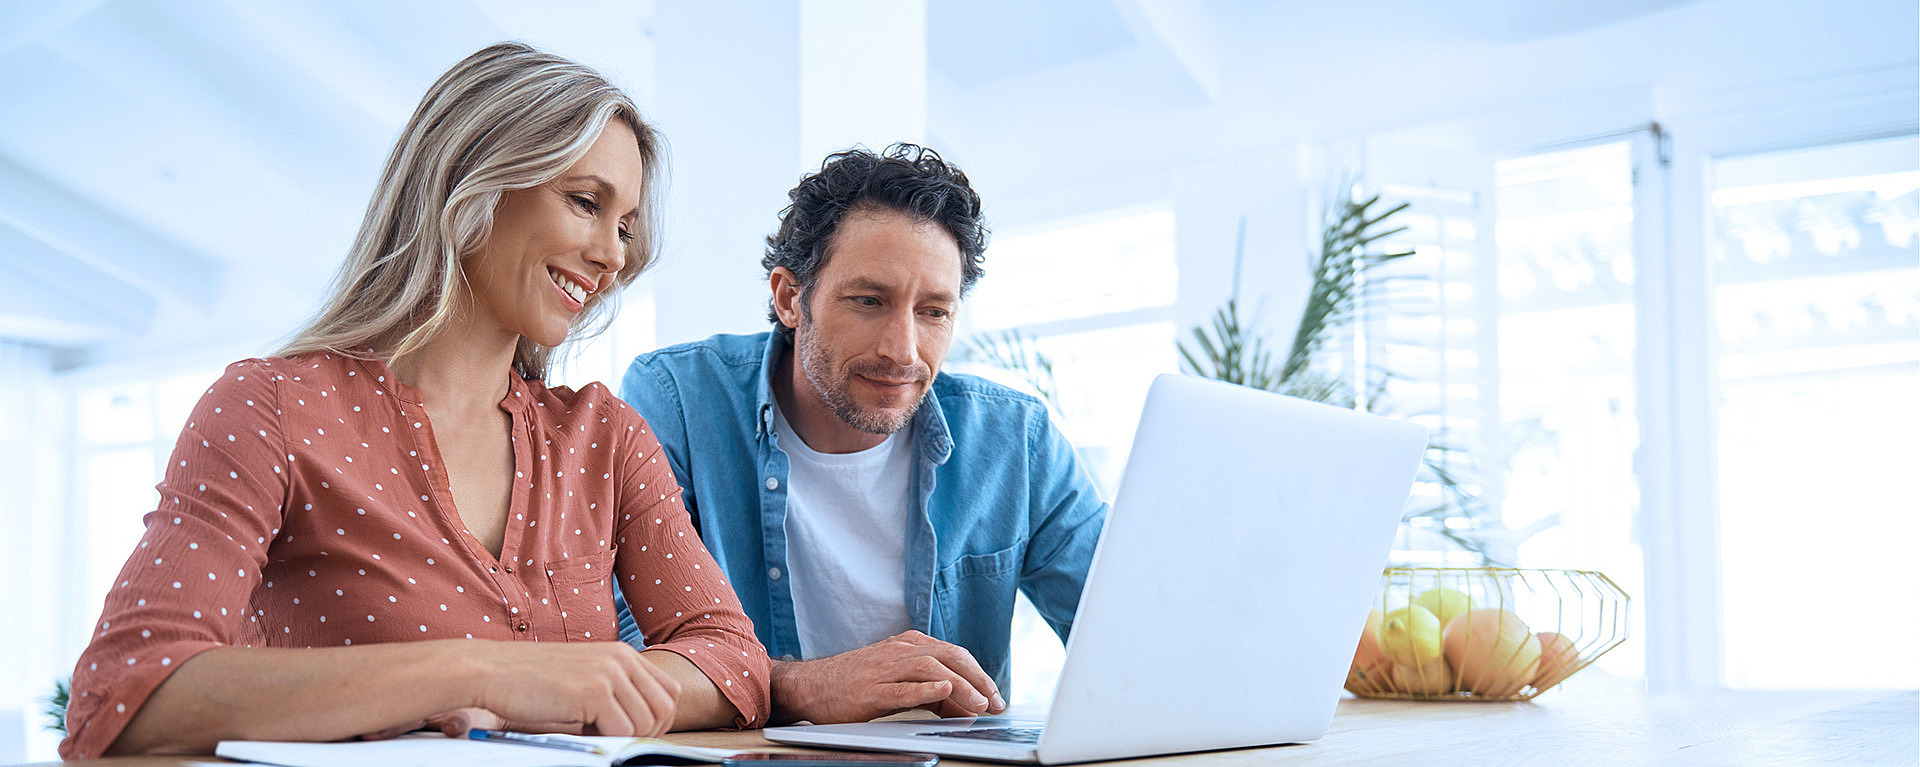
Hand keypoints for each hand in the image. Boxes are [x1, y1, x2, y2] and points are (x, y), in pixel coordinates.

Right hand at [462, 641, 683, 736]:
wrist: (491, 671)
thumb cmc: (531, 681)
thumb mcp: (582, 678)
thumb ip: (614, 693)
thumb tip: (642, 725)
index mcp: (622, 655)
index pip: (669, 691)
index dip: (659, 718)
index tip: (635, 732)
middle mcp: (621, 659)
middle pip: (665, 708)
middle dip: (647, 732)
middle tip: (616, 737)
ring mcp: (609, 674)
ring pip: (646, 722)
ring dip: (623, 736)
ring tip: (592, 731)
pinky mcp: (594, 691)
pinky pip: (623, 730)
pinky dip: (607, 740)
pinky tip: (581, 731)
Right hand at [771, 631, 1004, 723]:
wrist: (811, 686)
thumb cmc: (856, 685)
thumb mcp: (898, 682)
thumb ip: (931, 691)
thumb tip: (966, 707)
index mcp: (909, 645)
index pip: (955, 654)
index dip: (980, 675)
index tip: (997, 697)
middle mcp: (900, 651)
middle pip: (949, 656)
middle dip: (978, 679)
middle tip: (996, 702)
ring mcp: (885, 668)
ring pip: (931, 669)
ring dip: (960, 685)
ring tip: (978, 703)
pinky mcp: (870, 690)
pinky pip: (901, 687)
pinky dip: (925, 688)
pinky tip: (942, 690)